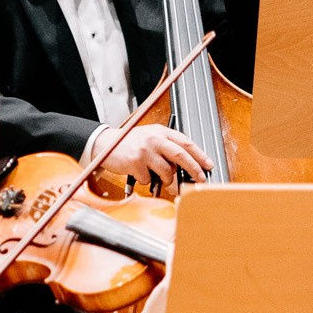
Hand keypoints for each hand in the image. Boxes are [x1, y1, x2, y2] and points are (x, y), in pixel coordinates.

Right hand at [98, 123, 215, 190]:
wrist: (104, 144)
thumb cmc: (128, 143)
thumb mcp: (149, 138)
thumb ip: (166, 148)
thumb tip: (185, 166)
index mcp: (160, 132)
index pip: (186, 143)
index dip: (200, 155)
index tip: (208, 165)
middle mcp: (154, 139)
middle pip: (181, 155)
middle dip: (194, 169)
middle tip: (200, 179)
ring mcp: (145, 151)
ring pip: (166, 171)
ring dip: (166, 179)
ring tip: (159, 178)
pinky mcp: (135, 162)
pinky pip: (148, 178)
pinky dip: (145, 180)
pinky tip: (138, 173)